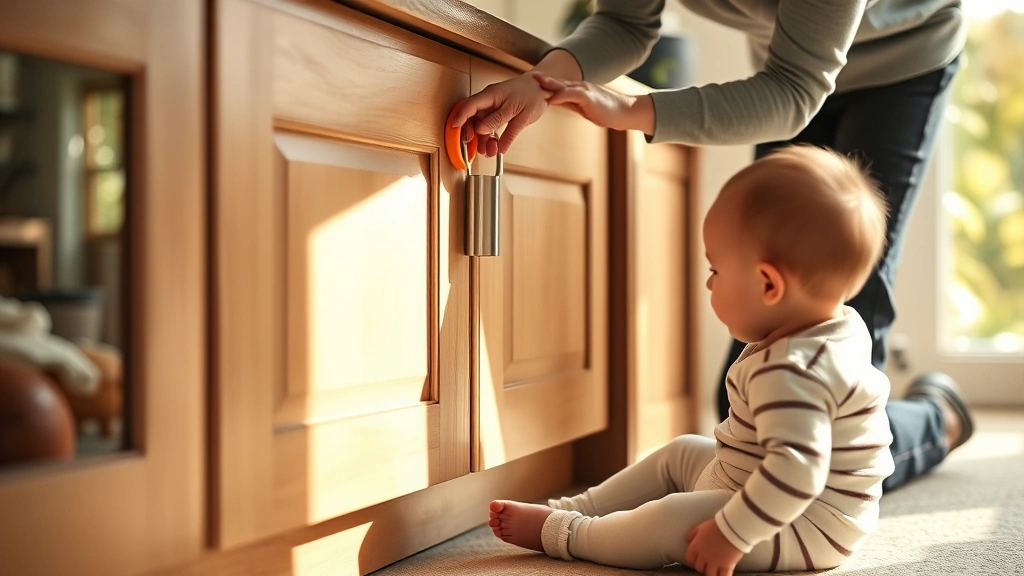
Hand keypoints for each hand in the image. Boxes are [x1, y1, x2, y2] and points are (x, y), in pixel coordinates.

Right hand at [451, 73, 551, 156]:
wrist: (543, 89)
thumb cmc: (533, 95)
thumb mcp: (518, 111)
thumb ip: (499, 121)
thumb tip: (481, 131)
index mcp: (491, 95)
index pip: (470, 106)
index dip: (460, 118)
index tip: (455, 131)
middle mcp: (489, 101)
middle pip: (472, 118)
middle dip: (473, 135)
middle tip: (480, 149)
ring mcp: (492, 107)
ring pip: (480, 125)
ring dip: (483, 140)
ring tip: (492, 151)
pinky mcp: (497, 114)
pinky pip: (489, 127)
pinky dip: (491, 138)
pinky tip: (496, 146)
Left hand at [534, 74, 654, 134]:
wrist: (623, 112)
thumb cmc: (603, 111)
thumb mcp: (582, 107)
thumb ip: (568, 102)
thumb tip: (553, 102)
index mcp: (576, 89)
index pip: (557, 84)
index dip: (544, 82)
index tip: (530, 81)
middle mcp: (579, 86)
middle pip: (557, 81)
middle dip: (542, 79)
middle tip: (528, 76)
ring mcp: (584, 90)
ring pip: (563, 85)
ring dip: (549, 84)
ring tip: (536, 82)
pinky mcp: (589, 97)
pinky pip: (573, 95)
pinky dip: (561, 95)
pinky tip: (551, 98)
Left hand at [685, 518, 743, 575]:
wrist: (733, 528)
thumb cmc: (718, 525)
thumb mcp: (701, 527)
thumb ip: (692, 534)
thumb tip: (687, 540)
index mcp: (696, 546)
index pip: (689, 558)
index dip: (692, 560)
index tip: (696, 560)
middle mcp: (704, 556)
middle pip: (699, 567)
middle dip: (702, 567)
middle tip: (706, 565)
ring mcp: (715, 562)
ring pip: (709, 574)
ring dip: (710, 573)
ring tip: (714, 571)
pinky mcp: (727, 566)